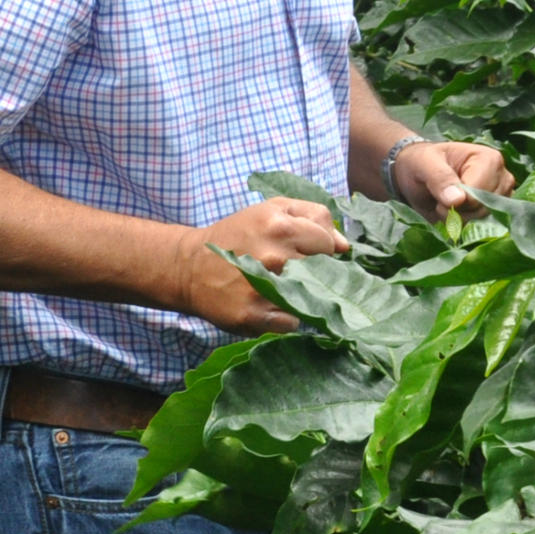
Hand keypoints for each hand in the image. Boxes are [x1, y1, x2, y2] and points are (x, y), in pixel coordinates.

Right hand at [166, 196, 349, 333]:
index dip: (322, 250)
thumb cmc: (238, 236)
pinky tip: (269, 306)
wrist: (189, 267)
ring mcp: (263, 289)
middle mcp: (274, 256)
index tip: (307, 253)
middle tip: (293, 272)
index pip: (330, 245)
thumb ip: (313, 216)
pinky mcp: (253, 316)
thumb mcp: (271, 210)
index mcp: (280, 226)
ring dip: (302, 297)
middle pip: (323, 273)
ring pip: (311, 299)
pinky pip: (292, 323)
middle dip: (314, 274)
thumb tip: (345, 246)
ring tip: (282, 289)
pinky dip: (285, 317)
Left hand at [390, 140, 515, 219]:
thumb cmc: (422, 164)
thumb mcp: (424, 164)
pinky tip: (454, 214)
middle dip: (457, 211)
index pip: (479, 193)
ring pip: (482, 223)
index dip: (456, 201)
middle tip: (441, 200)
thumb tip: (458, 200)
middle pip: (483, 210)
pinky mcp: (495, 214)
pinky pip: (482, 230)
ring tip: (447, 205)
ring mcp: (501, 198)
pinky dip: (463, 226)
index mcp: (490, 159)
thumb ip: (440, 178)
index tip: (439, 192)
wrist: (418, 176)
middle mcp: (502, 178)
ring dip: (458, 220)